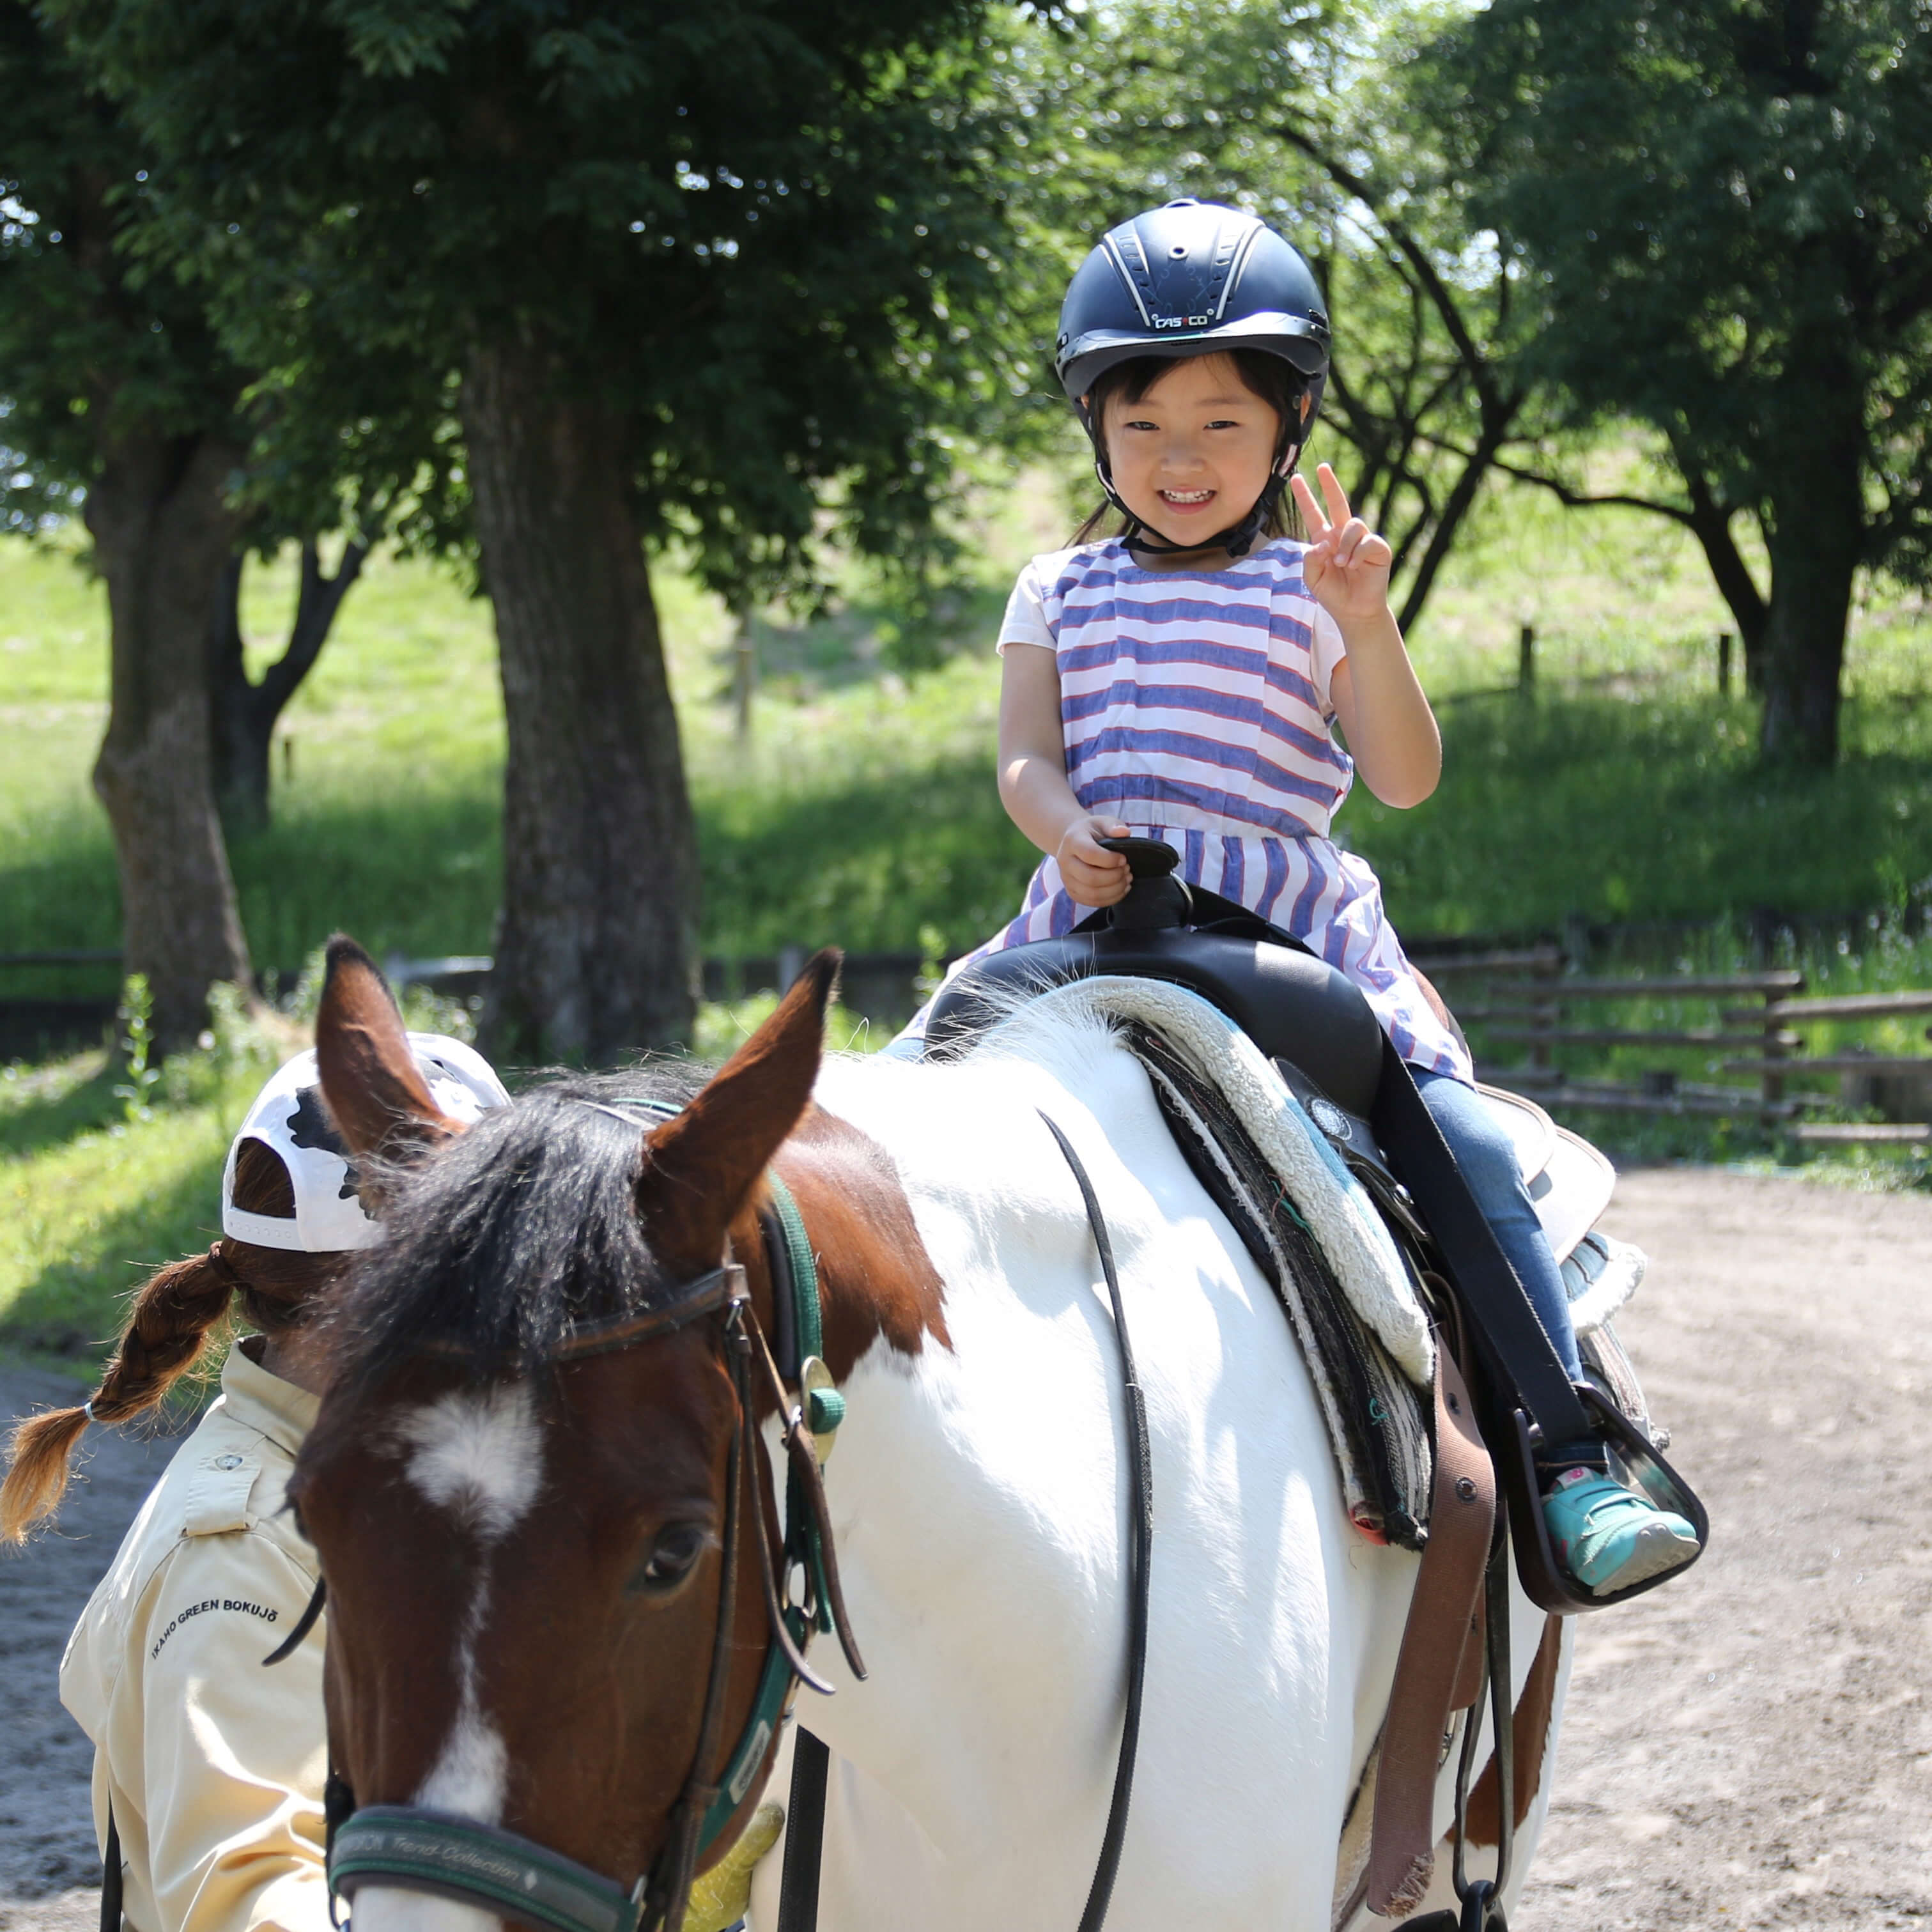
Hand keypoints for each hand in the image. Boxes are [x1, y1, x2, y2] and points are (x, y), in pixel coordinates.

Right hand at [1056, 815, 1132, 906]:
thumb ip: (1113, 825)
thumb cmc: (1092, 832)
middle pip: (1090, 878)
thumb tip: (1124, 833)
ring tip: (1127, 879)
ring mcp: (1066, 879)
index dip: (1111, 859)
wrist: (1073, 842)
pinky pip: (1091, 902)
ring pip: (1092, 894)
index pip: (1090, 854)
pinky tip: (1121, 889)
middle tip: (1127, 870)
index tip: (1124, 858)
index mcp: (1072, 841)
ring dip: (1115, 889)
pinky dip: (1110, 899)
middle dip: (1115, 876)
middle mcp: (1065, 861)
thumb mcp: (1102, 822)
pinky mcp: (1072, 892)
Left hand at [1291, 463, 1392, 625]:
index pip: (1313, 514)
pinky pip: (1368, 541)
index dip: (1305, 497)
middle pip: (1338, 503)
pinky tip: (1355, 566)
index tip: (1296, 478)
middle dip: (1330, 484)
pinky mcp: (1378, 548)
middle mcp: (1343, 536)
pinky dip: (1358, 553)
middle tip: (1322, 467)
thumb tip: (1323, 542)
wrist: (1354, 611)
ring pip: (1352, 525)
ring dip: (1345, 544)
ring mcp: (1362, 540)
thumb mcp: (1313, 579)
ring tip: (1342, 564)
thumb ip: (1311, 560)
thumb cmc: (1333, 594)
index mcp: (1325, 540)